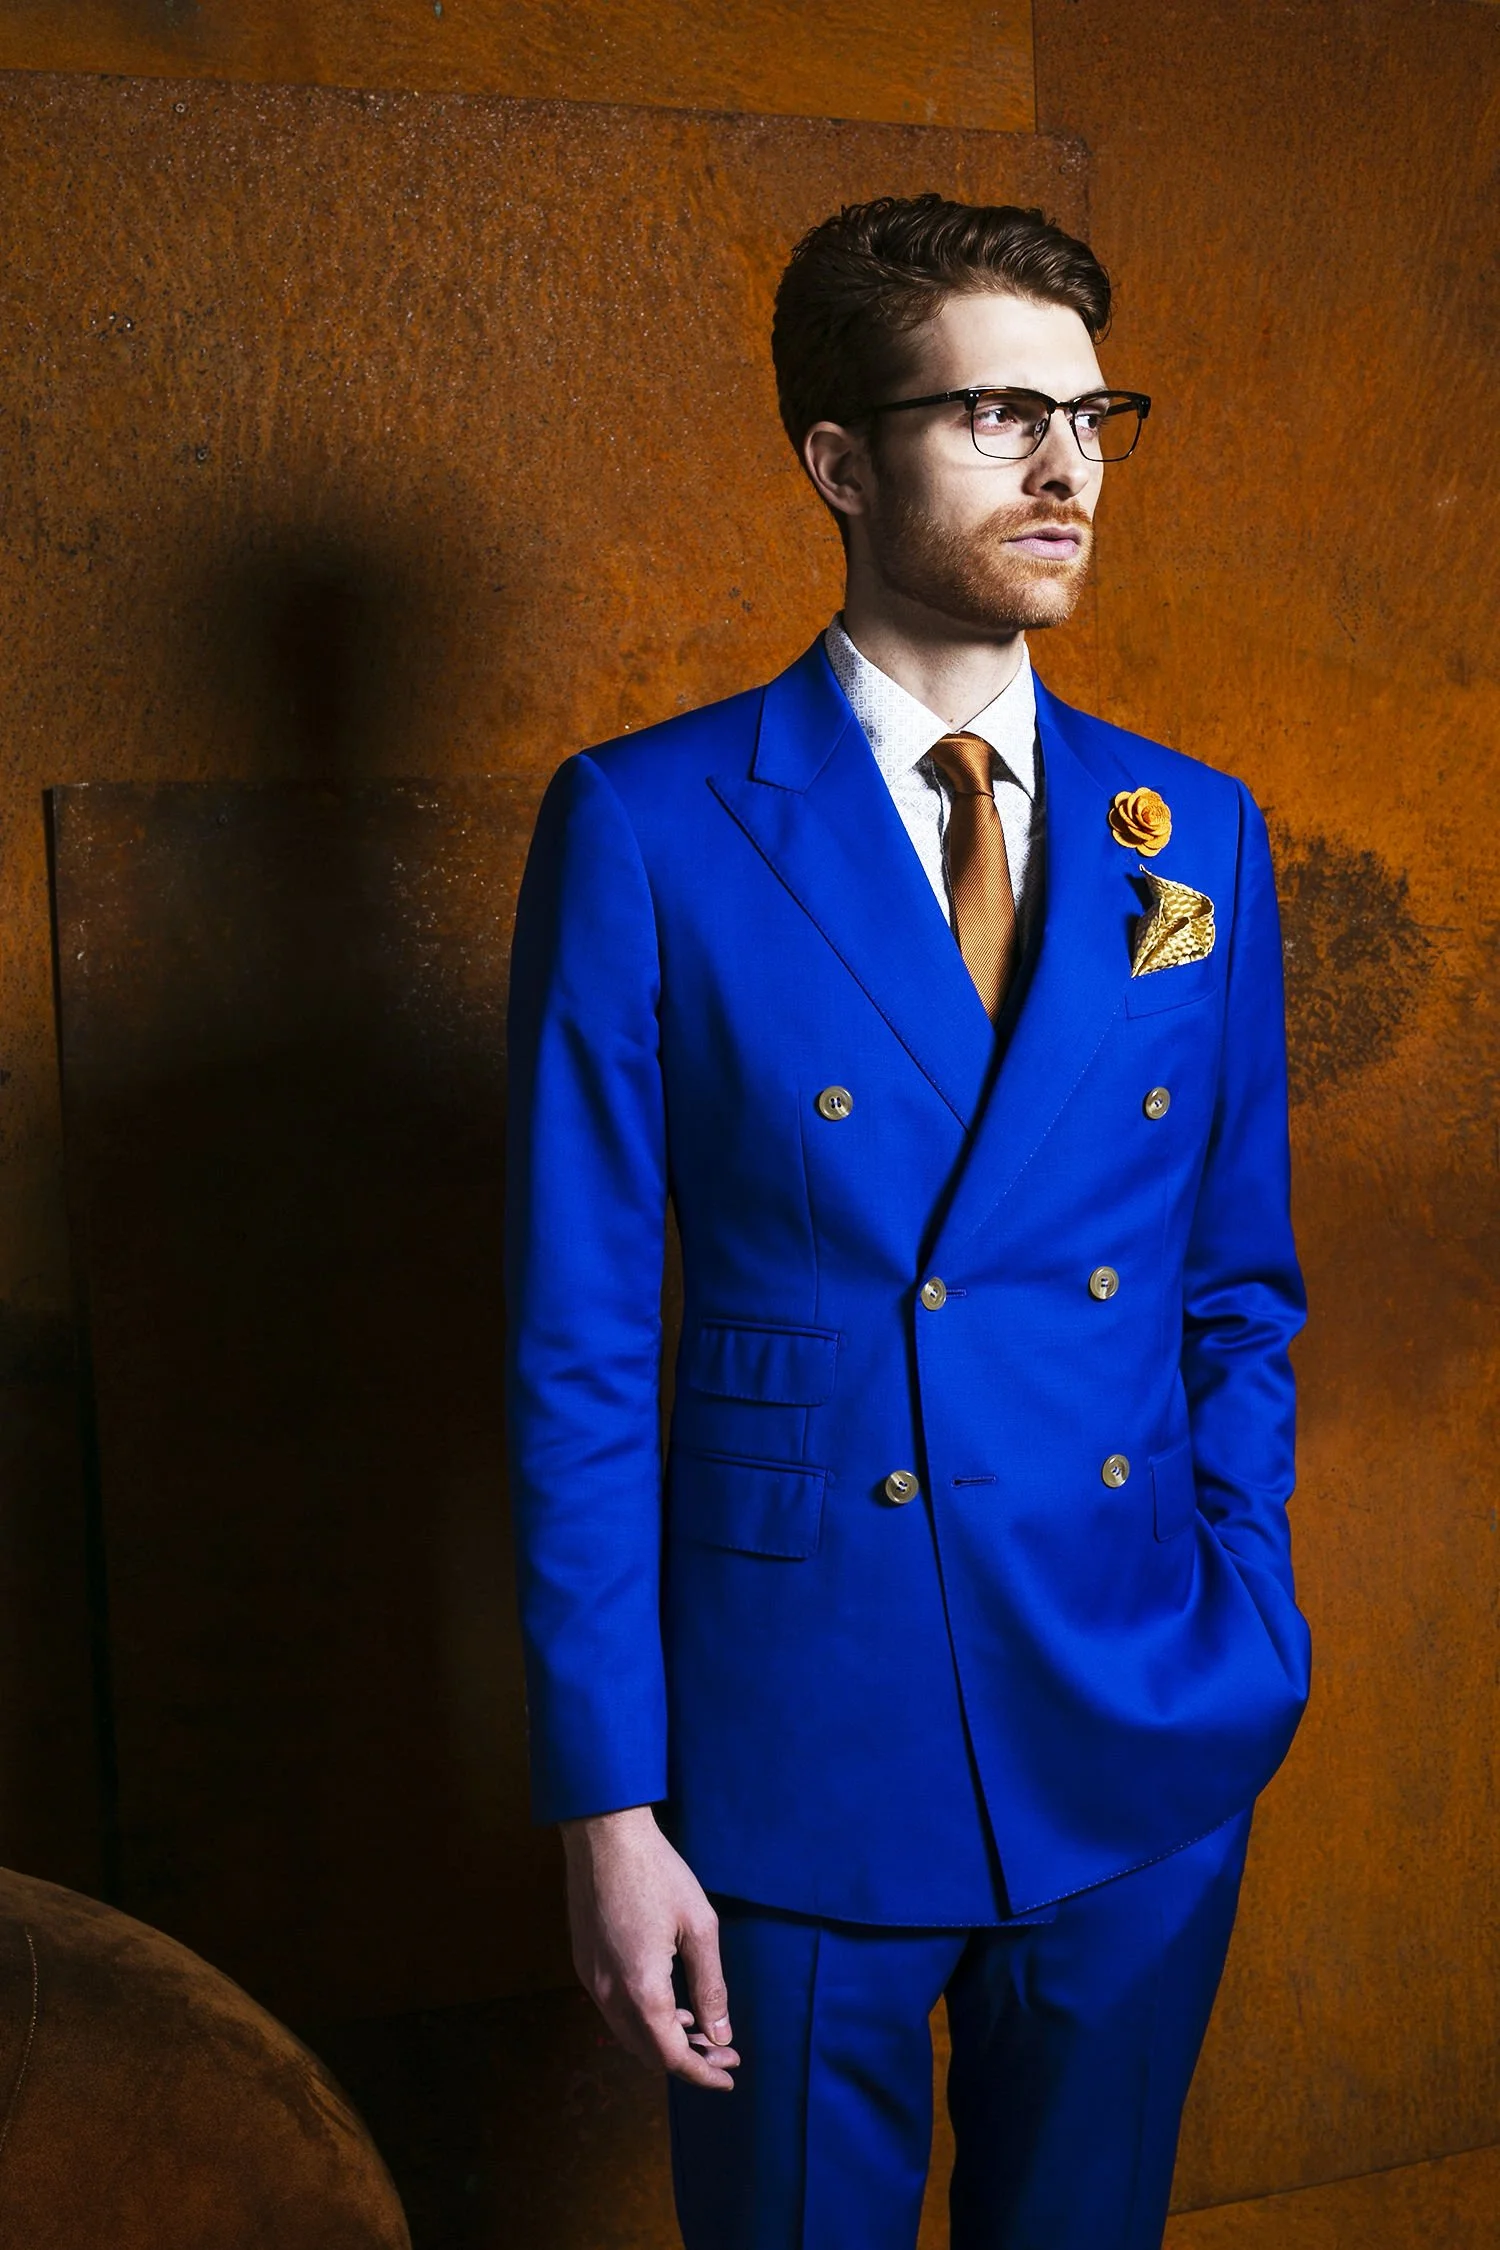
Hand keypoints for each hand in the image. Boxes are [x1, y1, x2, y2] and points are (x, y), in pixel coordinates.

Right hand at [560, 1804, 740, 2090]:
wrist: (603, 1835)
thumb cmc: (657, 1873)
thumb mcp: (699, 1926)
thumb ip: (711, 1986)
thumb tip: (721, 2034)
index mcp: (641, 1989)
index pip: (671, 2056)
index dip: (703, 2072)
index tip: (730, 2075)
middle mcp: (609, 1993)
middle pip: (647, 2052)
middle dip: (686, 2059)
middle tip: (721, 2049)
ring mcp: (591, 1979)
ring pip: (627, 2034)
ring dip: (662, 2040)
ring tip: (698, 2026)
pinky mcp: (584, 1963)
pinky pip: (613, 2010)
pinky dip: (641, 2019)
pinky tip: (666, 2001)